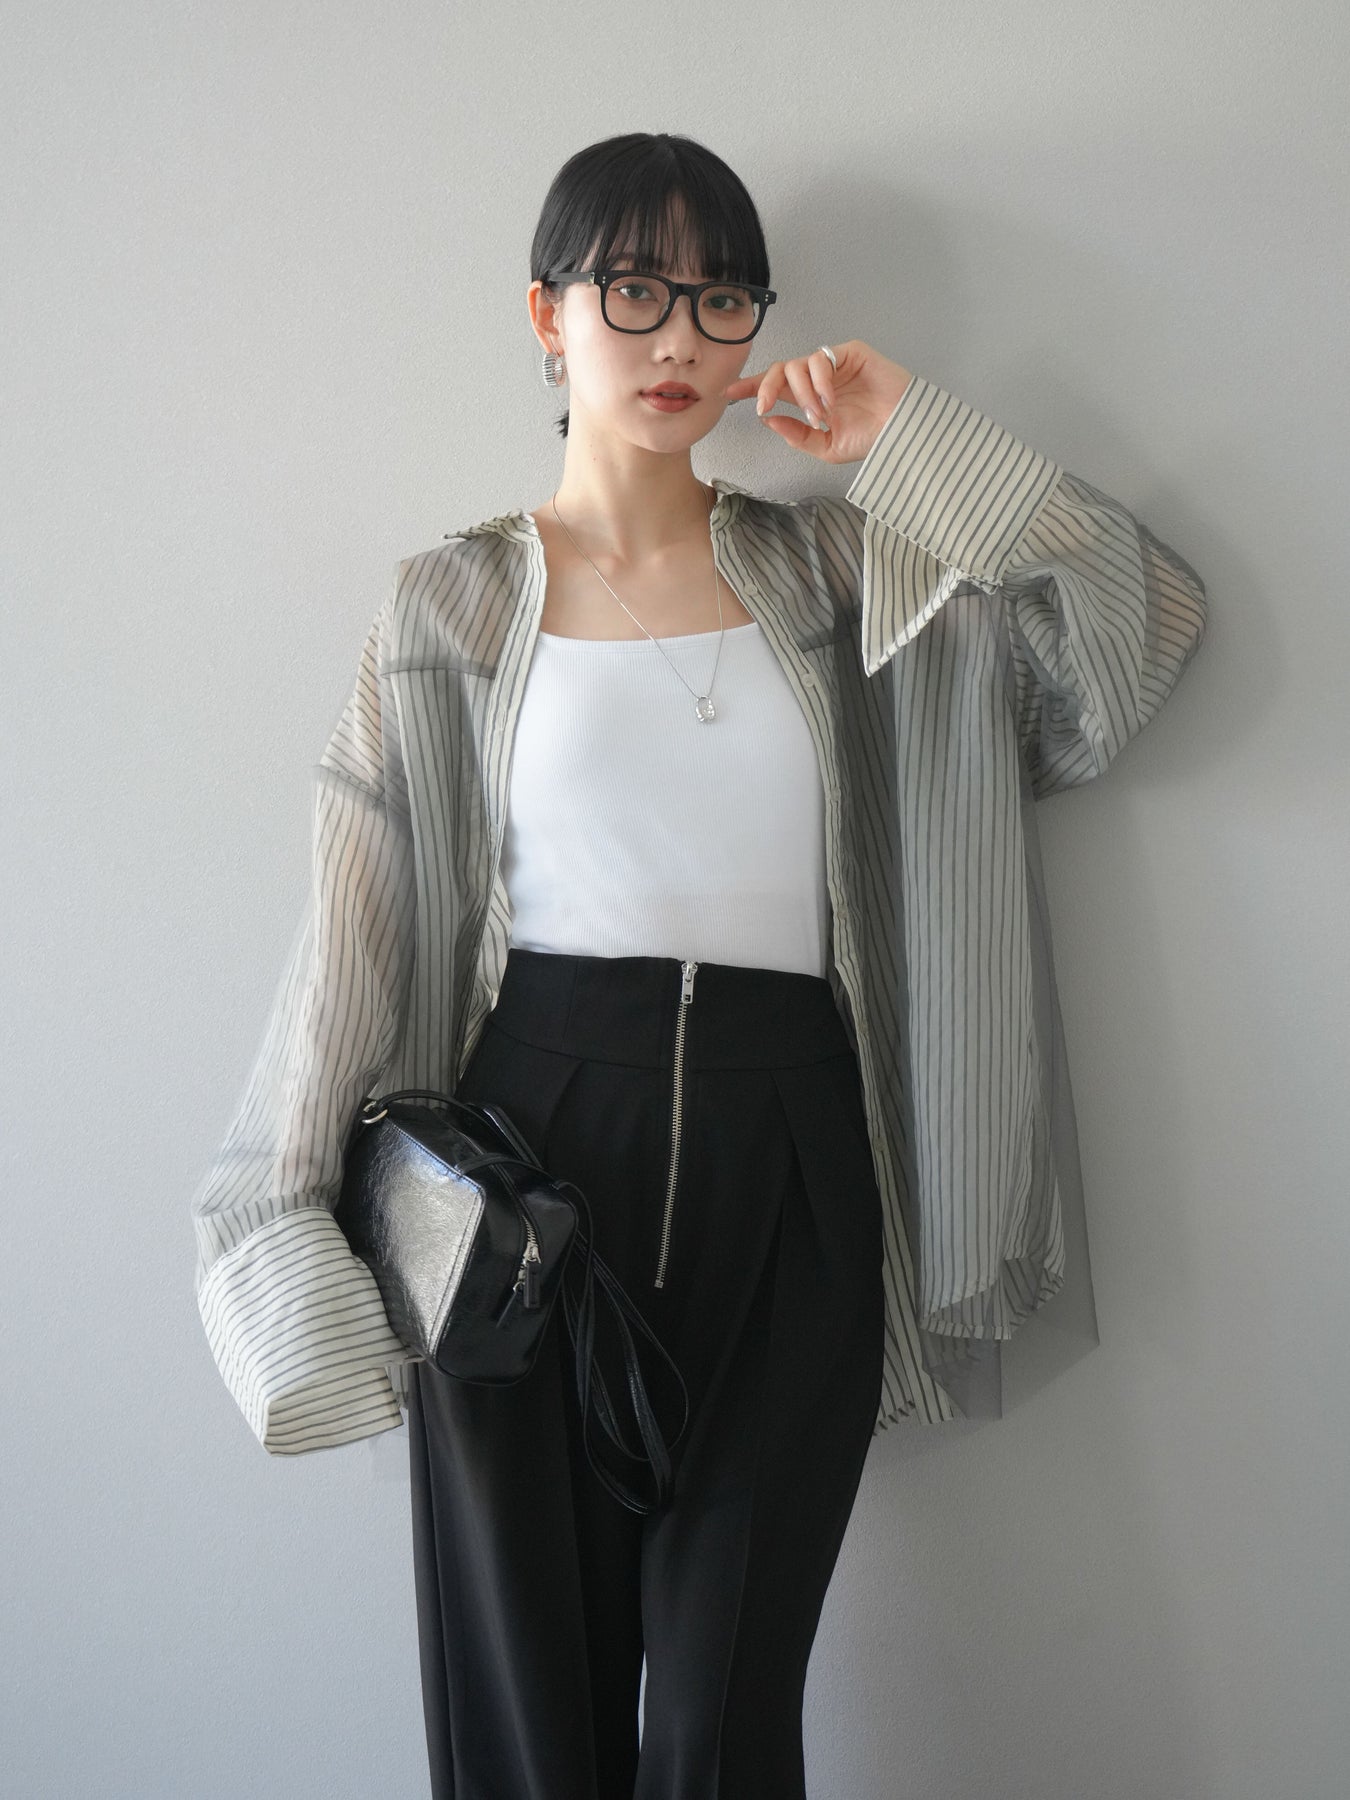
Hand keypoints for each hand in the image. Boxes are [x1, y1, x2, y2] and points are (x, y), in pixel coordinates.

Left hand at [722, 340, 912, 464]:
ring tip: (819, 417)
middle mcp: (819, 379)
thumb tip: (769, 420)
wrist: (902, 432)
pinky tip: (830, 402)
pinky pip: (820, 360)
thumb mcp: (826, 448)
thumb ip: (797, 436)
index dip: (752, 387)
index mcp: (810, 398)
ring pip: (797, 366)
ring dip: (801, 395)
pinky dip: (819, 383)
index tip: (729, 393)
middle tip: (762, 407)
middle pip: (779, 369)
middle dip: (764, 387)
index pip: (775, 387)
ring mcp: (834, 364)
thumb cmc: (871, 438)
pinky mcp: (850, 352)